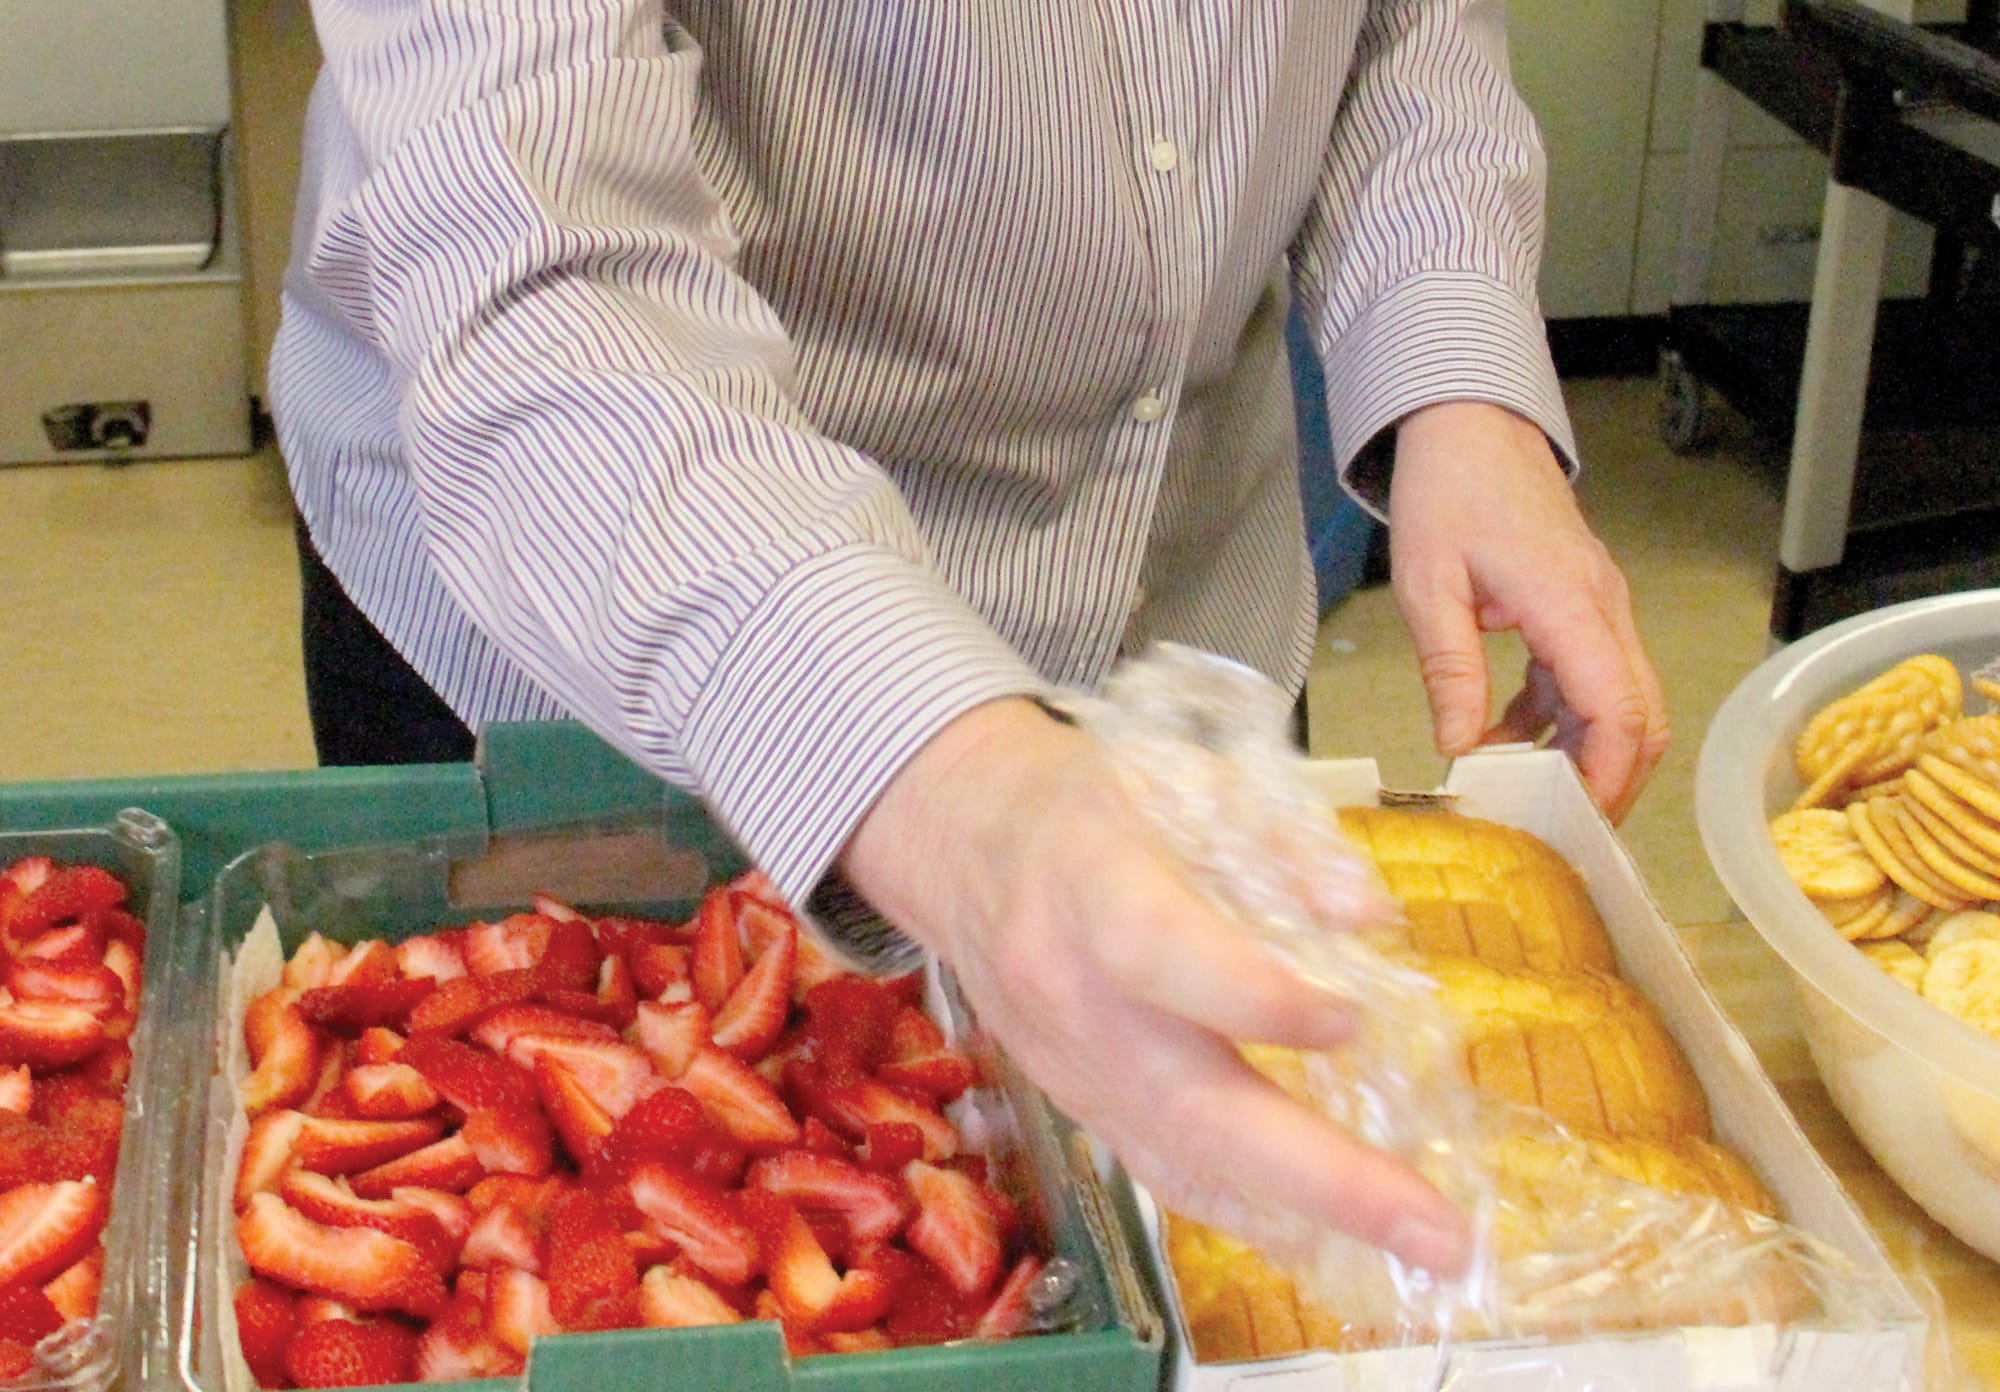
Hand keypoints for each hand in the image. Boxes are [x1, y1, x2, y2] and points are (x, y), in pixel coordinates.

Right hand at [838, 697, 1473, 1274]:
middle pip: (1189, 1106)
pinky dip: (1252, 1215)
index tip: (1350, 1019)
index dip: (1254, 998)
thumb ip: (1278, 839)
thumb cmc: (1084, 802)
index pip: (1159, 955)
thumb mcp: (1177, 776)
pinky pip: (1166, 1174)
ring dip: (1305, 1220)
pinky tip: (1330, 1239)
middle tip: (1434, 1227)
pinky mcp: (1080, 1107)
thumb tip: (1371, 917)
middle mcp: (1072, 994)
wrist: (962, 845)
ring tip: (1414, 1251)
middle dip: (1322, 1177)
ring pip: (1181, 1163)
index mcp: (1091, 886)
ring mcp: (1070, 1067)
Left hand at [1387, 402, 1668, 823]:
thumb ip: (1450, 669)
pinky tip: (1509, 737)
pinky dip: (1560, 716)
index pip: (1618, 708)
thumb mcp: (1428, 585)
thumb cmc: (1447, 490)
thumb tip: (1460, 747)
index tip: (1580, 822)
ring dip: (1584, 750)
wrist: (1468, 424)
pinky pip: (1589, 676)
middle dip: (1613, 780)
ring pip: (1621, 699)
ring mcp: (1598, 606)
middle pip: (1641, 714)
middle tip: (1567, 831)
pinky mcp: (1580, 604)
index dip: (1607, 775)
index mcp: (1570, 604)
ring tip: (1530, 796)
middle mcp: (1601, 608)